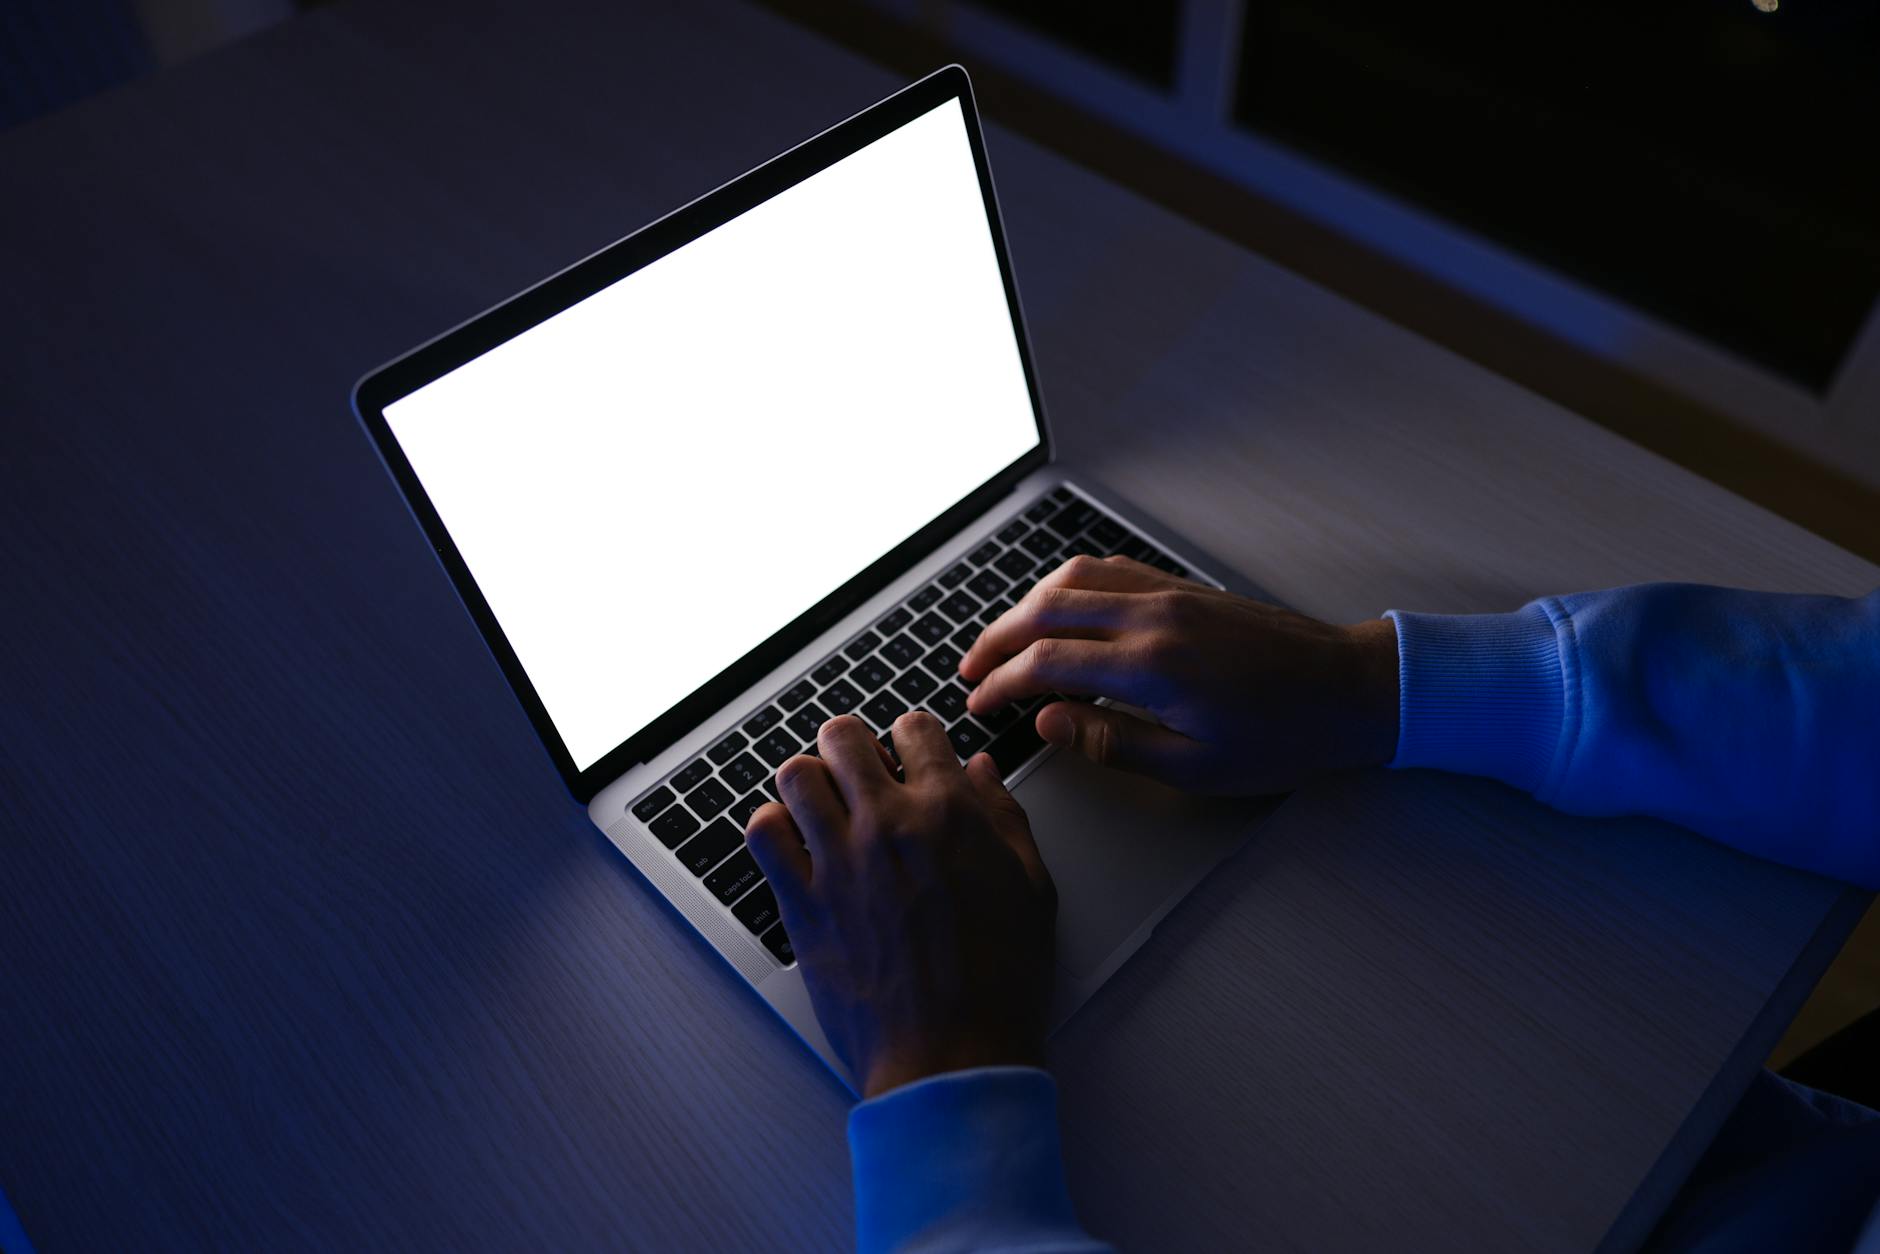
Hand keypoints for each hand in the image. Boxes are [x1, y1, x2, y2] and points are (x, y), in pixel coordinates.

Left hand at [743, 712, 1057, 1097]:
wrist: (951, 1055)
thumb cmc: (999, 983)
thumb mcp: (1032, 889)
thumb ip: (1005, 819)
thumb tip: (982, 773)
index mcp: (949, 813)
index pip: (914, 730)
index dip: (912, 736)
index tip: (910, 751)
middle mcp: (888, 824)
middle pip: (843, 737)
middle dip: (852, 745)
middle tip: (860, 768)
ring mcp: (837, 862)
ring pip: (795, 774)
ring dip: (810, 780)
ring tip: (824, 802)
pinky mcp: (802, 903)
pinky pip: (763, 834)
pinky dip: (773, 827)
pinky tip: (794, 841)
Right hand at [959, 555, 1398, 795]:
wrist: (1349, 690)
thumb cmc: (1284, 736)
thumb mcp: (1195, 766)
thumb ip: (1112, 742)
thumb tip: (1048, 721)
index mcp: (1152, 665)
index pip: (1046, 663)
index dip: (1001, 683)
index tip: (980, 704)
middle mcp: (1154, 616)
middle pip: (1045, 609)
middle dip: (996, 638)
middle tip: (970, 669)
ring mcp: (1170, 594)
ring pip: (1073, 579)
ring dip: (1027, 606)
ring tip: (1004, 639)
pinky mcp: (1185, 588)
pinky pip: (1109, 570)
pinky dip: (1069, 586)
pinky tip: (1060, 609)